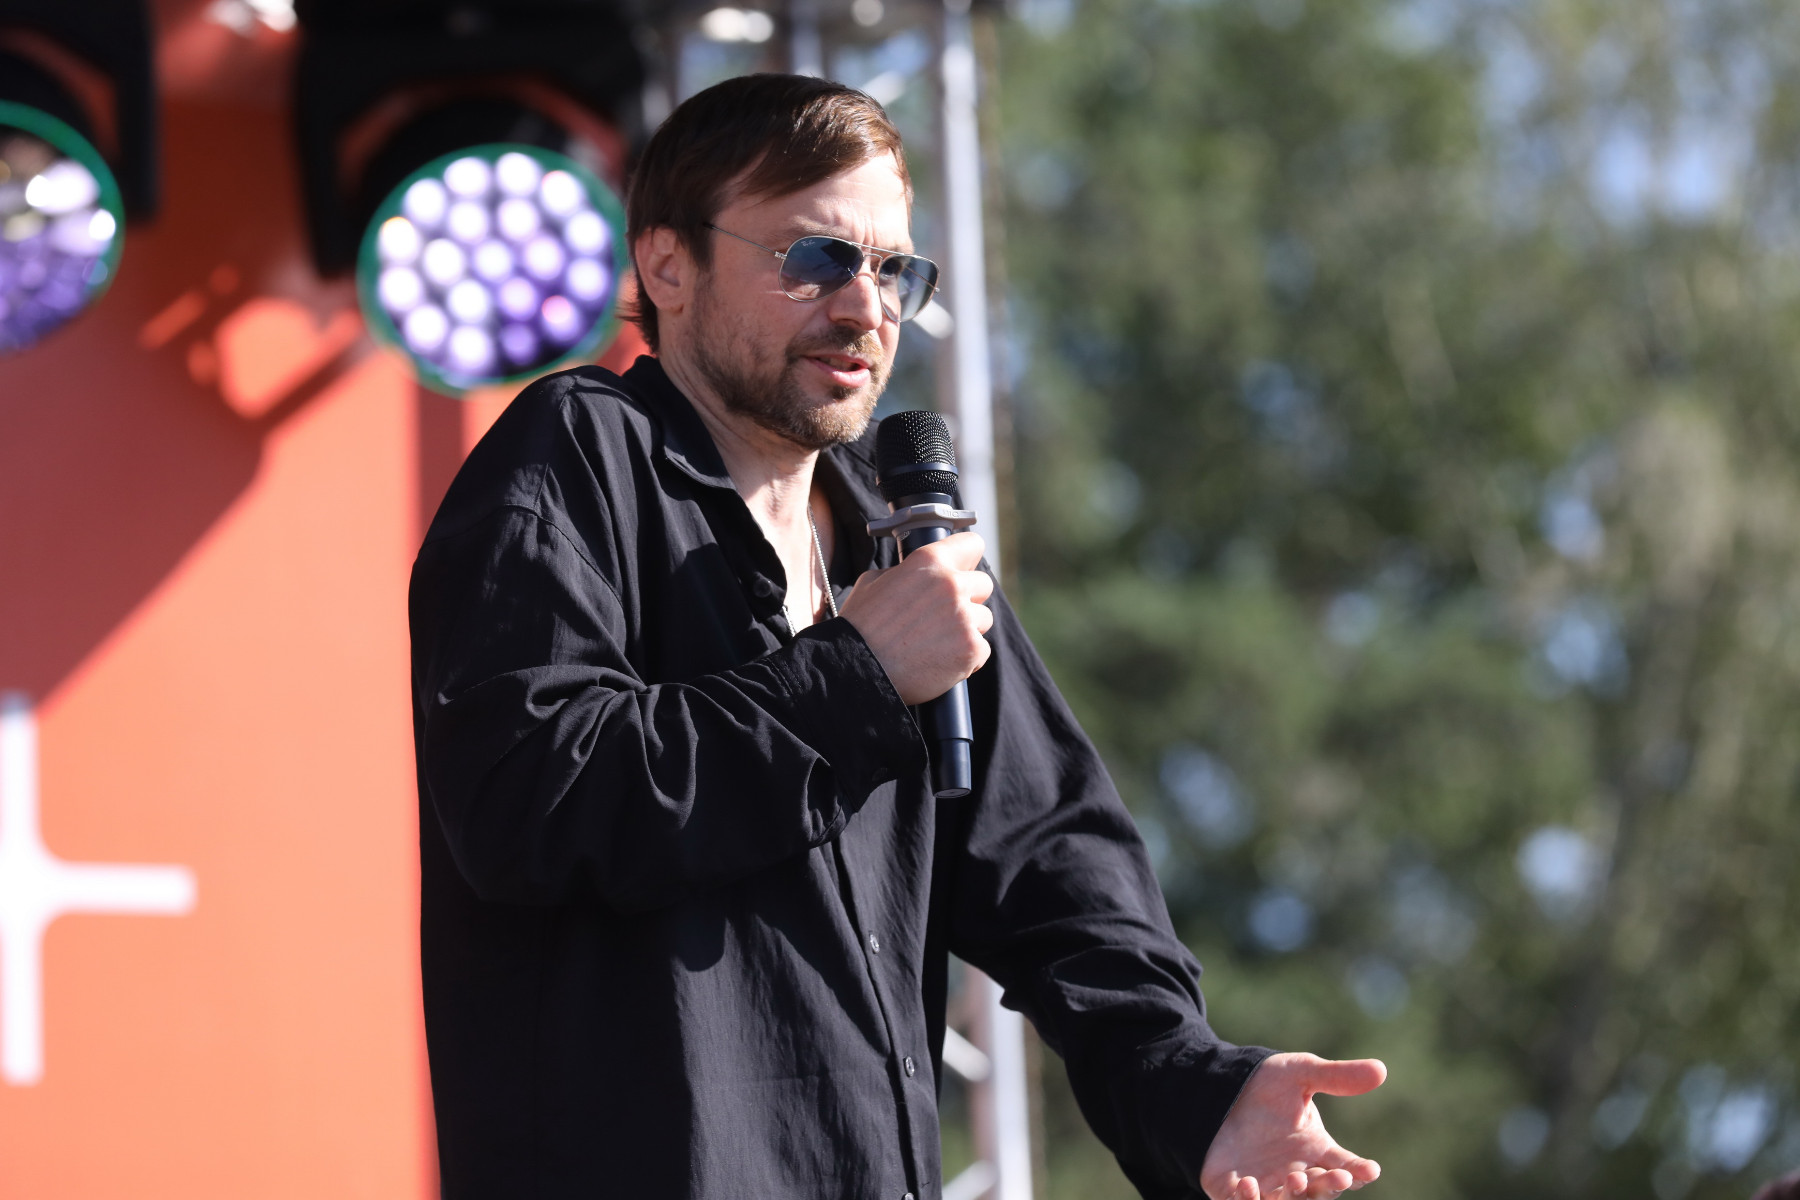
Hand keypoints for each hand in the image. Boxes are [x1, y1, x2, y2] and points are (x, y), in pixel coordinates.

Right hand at [838, 531, 993, 704]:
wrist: (858, 670)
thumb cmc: (861, 627)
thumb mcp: (874, 582)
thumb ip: (905, 572)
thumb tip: (921, 573)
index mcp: (929, 561)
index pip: (972, 545)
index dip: (967, 558)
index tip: (964, 569)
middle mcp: (951, 585)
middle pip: (983, 585)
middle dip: (968, 598)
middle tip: (943, 616)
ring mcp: (964, 618)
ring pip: (983, 619)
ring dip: (966, 629)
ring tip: (936, 642)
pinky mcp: (971, 649)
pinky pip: (982, 649)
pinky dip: (966, 657)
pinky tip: (941, 661)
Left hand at [1199, 1053, 1386, 1199]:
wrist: (1219, 1089)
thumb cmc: (1266, 1084)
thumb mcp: (1300, 1074)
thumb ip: (1336, 1076)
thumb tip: (1381, 1070)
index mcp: (1317, 1150)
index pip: (1347, 1167)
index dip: (1360, 1171)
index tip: (1370, 1169)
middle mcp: (1298, 1172)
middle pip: (1321, 1191)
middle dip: (1330, 1186)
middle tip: (1337, 1177)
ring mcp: (1269, 1184)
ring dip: (1294, 1197)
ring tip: (1295, 1179)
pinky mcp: (1235, 1189)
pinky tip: (1249, 1185)